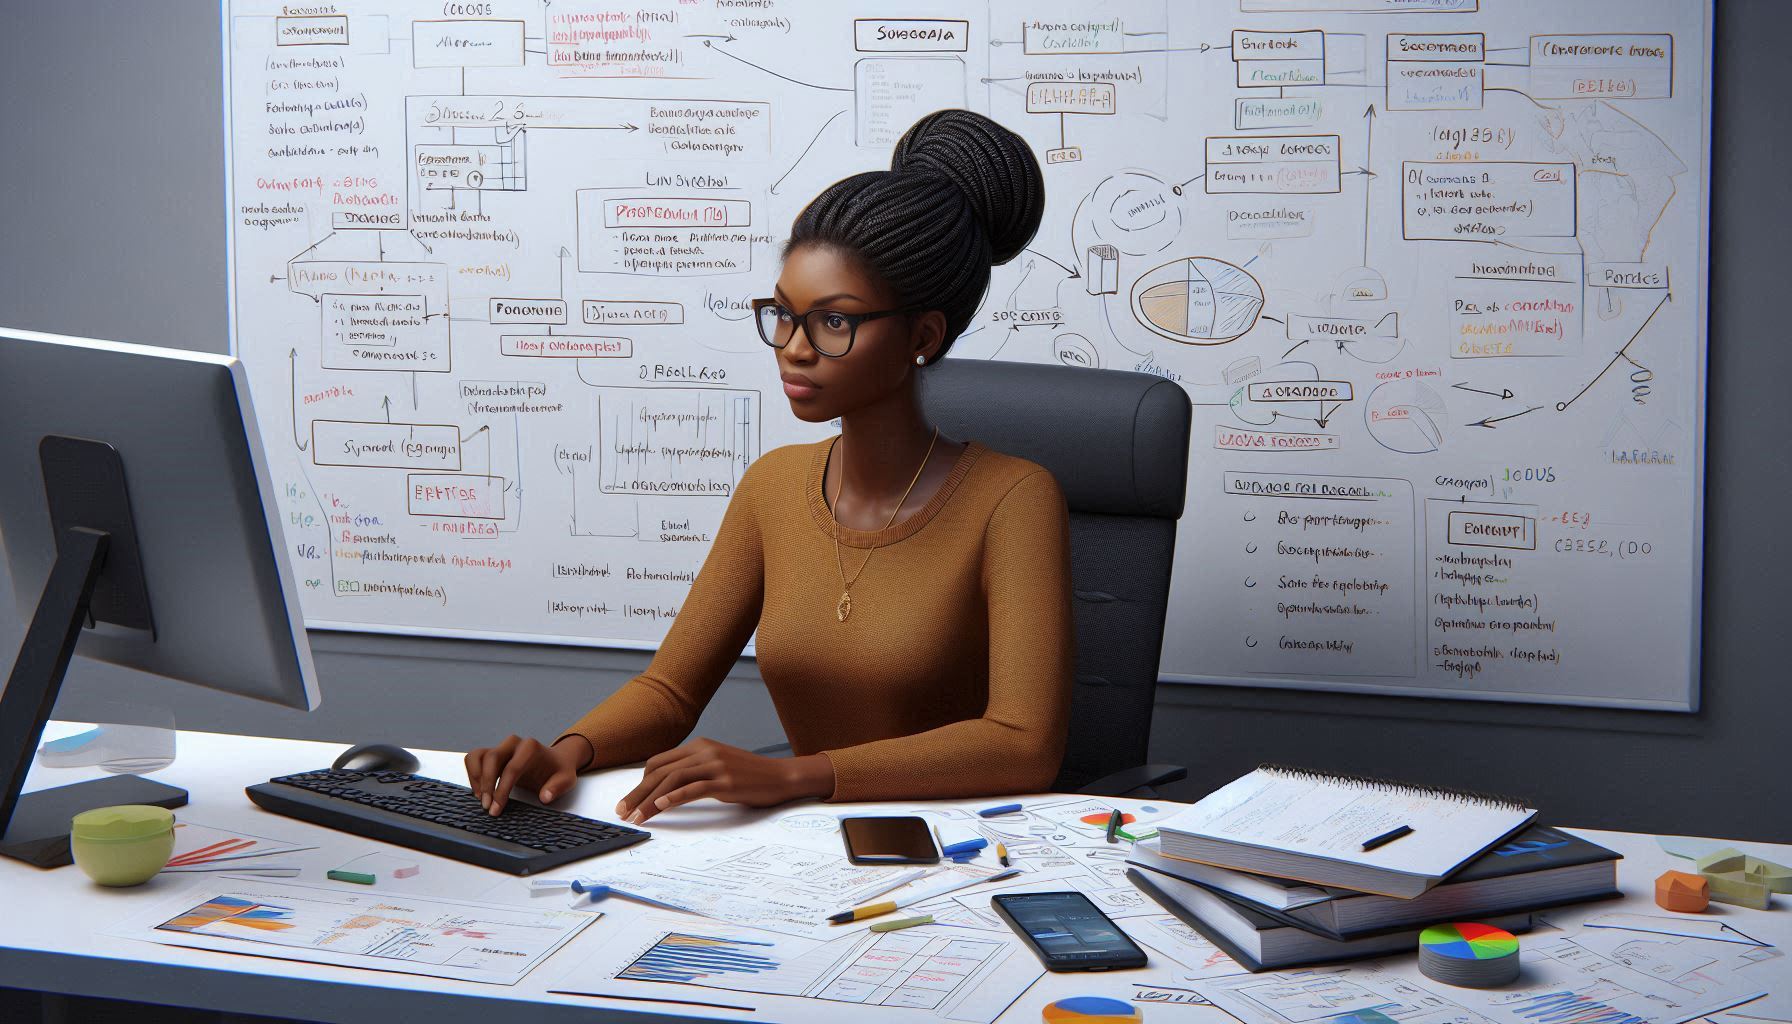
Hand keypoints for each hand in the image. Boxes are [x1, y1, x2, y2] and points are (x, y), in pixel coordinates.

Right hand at [465, 734, 588, 815]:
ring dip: (476, 778)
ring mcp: (501, 747)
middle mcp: (513, 743)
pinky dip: (472, 774)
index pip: (512, 768)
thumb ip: (557, 787)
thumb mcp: (566, 780)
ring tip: (481, 799)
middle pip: (492, 758)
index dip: (502, 790)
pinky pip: (474, 758)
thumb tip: (545, 797)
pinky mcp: (492, 753)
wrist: (554, 761)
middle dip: (487, 784)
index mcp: (530, 747)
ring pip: (478, 756)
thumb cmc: (558, 771)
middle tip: (487, 807)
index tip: (497, 808)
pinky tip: (479, 791)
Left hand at [615, 738, 833, 824]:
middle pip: (660, 771)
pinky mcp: (725, 781)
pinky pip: (694, 788)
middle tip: (623, 813)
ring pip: (672, 779)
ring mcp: (715, 765)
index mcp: (699, 746)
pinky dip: (675, 796)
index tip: (629, 802)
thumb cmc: (748, 776)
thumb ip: (694, 771)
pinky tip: (663, 806)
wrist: (781, 777)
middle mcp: (704, 751)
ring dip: (650, 800)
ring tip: (638, 817)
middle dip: (638, 793)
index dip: (639, 783)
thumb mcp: (717, 766)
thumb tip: (665, 789)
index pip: (658, 762)